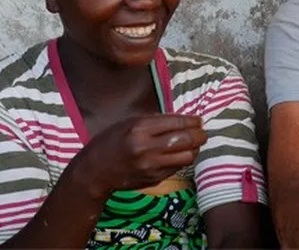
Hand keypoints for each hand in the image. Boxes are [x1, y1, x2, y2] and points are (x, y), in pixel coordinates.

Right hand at [72, 114, 207, 197]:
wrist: (95, 171)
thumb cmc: (111, 141)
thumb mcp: (129, 122)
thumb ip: (156, 120)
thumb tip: (183, 119)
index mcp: (140, 130)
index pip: (176, 123)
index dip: (192, 121)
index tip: (198, 120)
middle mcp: (147, 149)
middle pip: (186, 141)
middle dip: (200, 135)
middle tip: (202, 132)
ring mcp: (151, 166)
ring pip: (187, 157)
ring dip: (194, 149)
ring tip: (193, 143)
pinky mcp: (154, 179)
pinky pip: (178, 168)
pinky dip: (183, 159)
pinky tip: (180, 154)